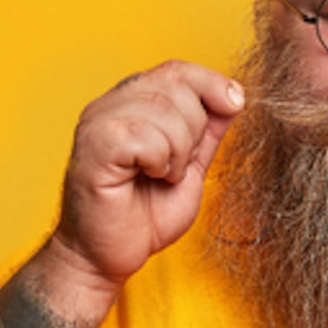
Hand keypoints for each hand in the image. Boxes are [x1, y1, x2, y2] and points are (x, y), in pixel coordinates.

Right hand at [46, 60, 244, 298]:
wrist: (105, 258)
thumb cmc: (142, 216)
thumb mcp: (190, 167)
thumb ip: (207, 132)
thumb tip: (233, 96)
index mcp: (132, 103)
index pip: (178, 69)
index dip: (212, 83)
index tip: (235, 104)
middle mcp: (110, 105)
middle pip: (176, 84)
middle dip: (194, 130)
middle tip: (177, 166)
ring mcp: (98, 122)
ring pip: (164, 109)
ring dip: (177, 152)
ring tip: (161, 175)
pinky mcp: (93, 146)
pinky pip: (145, 135)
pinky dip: (159, 161)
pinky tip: (146, 177)